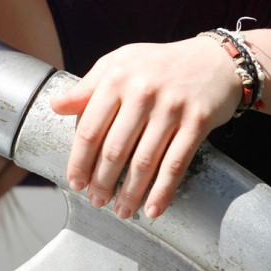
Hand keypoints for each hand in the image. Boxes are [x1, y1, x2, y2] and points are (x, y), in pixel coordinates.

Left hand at [50, 36, 240, 219]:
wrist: (215, 60)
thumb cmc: (158, 65)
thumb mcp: (118, 64)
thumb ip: (87, 88)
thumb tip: (55, 106)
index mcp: (116, 77)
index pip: (90, 128)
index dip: (79, 161)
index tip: (75, 182)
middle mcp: (142, 92)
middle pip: (114, 149)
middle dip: (102, 182)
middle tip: (96, 200)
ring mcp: (171, 108)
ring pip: (144, 161)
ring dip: (130, 192)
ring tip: (121, 210)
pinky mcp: (198, 121)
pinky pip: (176, 164)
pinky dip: (163, 191)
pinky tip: (152, 209)